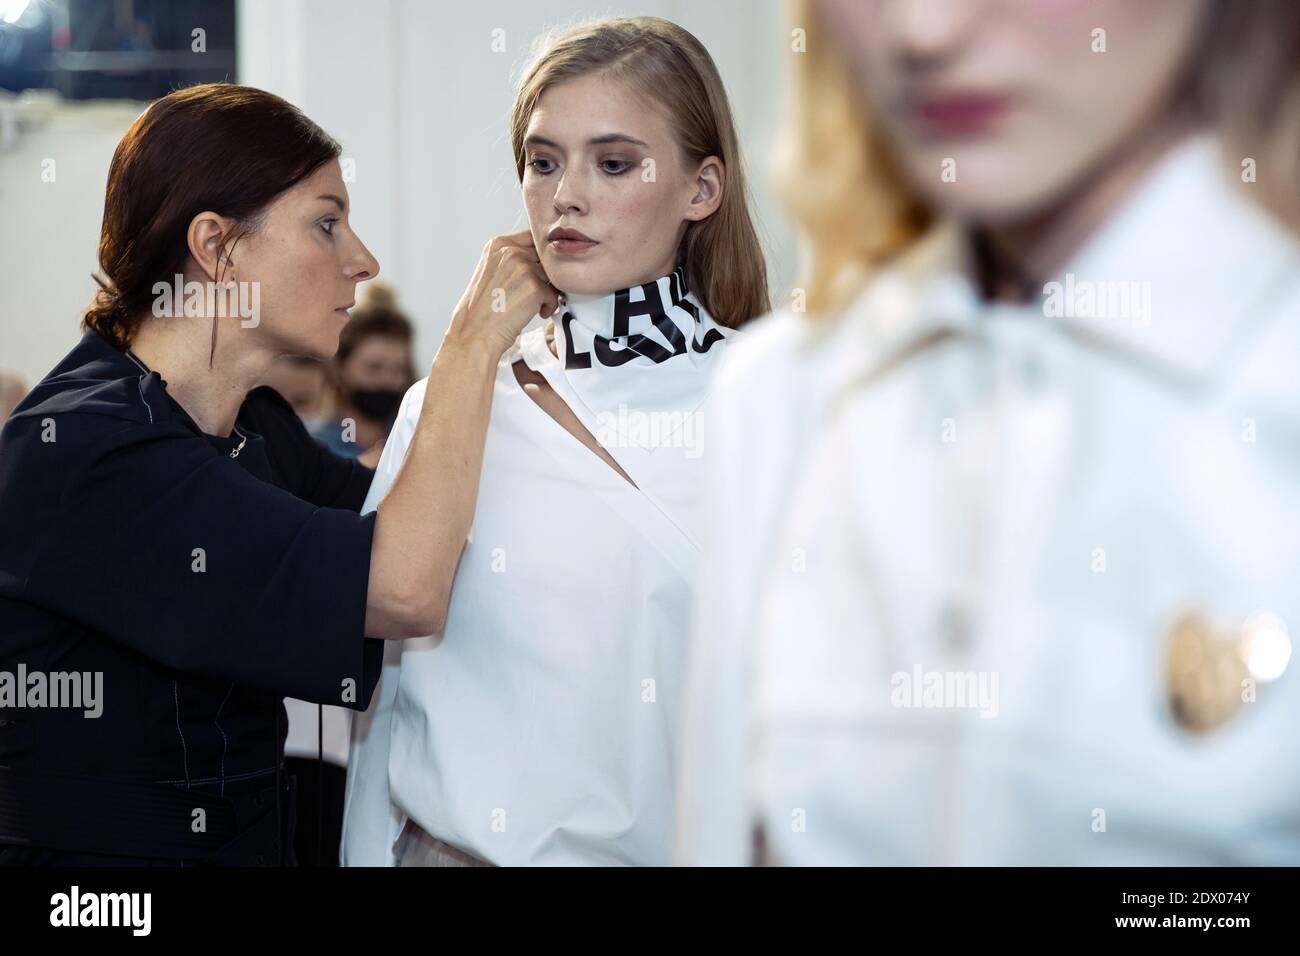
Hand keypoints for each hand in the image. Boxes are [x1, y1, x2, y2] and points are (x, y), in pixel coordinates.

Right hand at [442, 230, 559, 361]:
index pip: (533, 237)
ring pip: (552, 275)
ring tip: (532, 304)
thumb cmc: (482, 308)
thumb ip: (513, 257)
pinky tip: (535, 312)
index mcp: (498, 244)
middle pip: (545, 256)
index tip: (538, 269)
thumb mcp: (491, 270)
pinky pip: (555, 294)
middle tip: (534, 291)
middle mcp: (510, 251)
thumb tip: (541, 257)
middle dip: (545, 274)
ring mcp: (523, 268)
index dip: (540, 255)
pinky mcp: (534, 287)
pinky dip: (549, 306)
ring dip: (548, 290)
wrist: (474, 333)